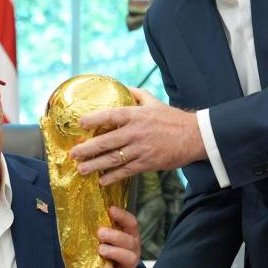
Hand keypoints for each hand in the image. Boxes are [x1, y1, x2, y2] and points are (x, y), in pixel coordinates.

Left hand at [70, 87, 205, 185]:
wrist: (195, 136)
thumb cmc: (173, 118)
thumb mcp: (154, 101)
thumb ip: (137, 94)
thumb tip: (124, 87)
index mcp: (136, 114)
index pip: (110, 116)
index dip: (93, 119)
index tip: (79, 124)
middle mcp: (135, 132)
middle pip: (106, 141)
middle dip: (87, 148)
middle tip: (73, 154)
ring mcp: (141, 149)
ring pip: (113, 159)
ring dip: (95, 165)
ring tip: (81, 169)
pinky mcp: (147, 163)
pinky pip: (126, 171)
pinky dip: (113, 177)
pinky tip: (102, 180)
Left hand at [98, 206, 140, 267]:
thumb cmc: (104, 252)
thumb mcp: (105, 239)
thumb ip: (101, 229)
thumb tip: (80, 213)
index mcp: (129, 236)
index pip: (132, 223)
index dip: (123, 216)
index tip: (111, 210)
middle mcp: (132, 250)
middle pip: (130, 241)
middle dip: (115, 236)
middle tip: (100, 233)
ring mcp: (128, 266)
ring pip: (129, 258)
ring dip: (114, 252)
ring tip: (100, 250)